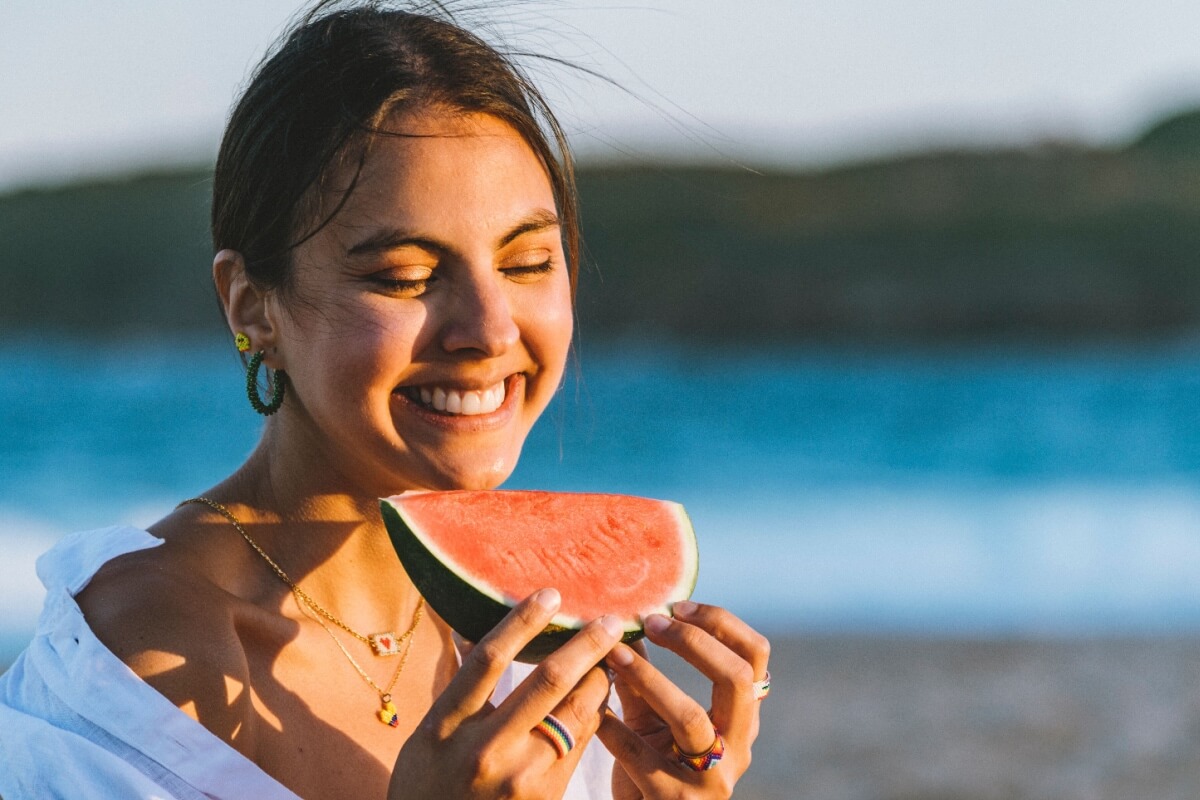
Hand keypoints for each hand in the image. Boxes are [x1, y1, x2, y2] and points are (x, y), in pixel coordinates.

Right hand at [388, 589, 625, 798]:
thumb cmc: (428, 785)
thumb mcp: (429, 734)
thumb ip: (459, 686)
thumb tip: (473, 628)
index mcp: (447, 726)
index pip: (489, 660)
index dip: (523, 621)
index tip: (551, 595)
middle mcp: (486, 750)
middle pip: (548, 683)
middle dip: (586, 645)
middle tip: (611, 620)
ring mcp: (521, 778)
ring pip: (576, 714)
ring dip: (599, 680)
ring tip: (612, 655)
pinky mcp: (548, 795)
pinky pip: (581, 744)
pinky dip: (593, 713)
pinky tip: (600, 695)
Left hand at [596, 601, 769, 799]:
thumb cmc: (651, 766)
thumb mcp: (653, 716)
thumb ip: (644, 675)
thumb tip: (623, 620)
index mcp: (740, 717)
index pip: (754, 656)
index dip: (720, 623)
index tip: (677, 605)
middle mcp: (737, 746)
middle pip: (737, 679)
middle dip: (694, 643)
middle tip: (652, 622)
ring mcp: (711, 777)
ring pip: (691, 718)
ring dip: (650, 679)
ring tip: (614, 655)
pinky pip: (644, 758)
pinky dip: (614, 729)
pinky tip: (592, 710)